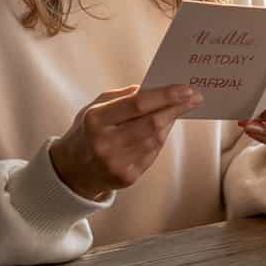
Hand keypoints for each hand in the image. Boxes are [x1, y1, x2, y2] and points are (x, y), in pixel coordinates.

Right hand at [50, 83, 202, 200]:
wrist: (71, 170)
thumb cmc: (88, 131)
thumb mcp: (96, 107)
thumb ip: (123, 96)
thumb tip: (155, 89)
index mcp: (96, 119)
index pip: (138, 104)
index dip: (165, 96)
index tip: (186, 88)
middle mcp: (106, 143)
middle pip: (151, 123)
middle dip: (176, 108)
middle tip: (194, 96)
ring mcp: (116, 163)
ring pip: (155, 140)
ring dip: (171, 122)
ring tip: (181, 108)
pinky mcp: (126, 178)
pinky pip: (152, 154)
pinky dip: (161, 139)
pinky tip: (165, 127)